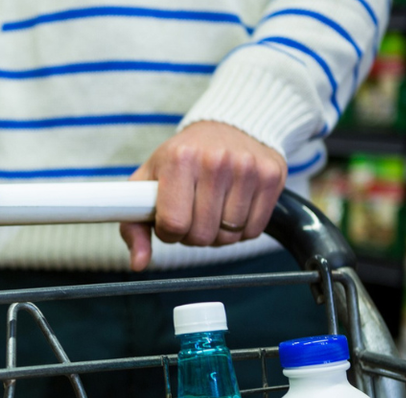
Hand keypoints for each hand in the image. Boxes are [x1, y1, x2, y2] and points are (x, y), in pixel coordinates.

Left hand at [120, 121, 286, 270]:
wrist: (227, 126)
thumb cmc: (181, 159)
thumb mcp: (148, 182)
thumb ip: (134, 226)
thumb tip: (138, 264)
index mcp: (180, 159)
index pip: (174, 224)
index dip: (168, 233)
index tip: (170, 221)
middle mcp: (215, 161)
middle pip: (202, 235)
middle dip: (192, 235)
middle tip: (192, 214)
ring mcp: (247, 168)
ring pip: (229, 237)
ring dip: (217, 234)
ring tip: (211, 209)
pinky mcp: (271, 176)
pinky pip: (254, 231)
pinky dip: (241, 230)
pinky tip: (232, 208)